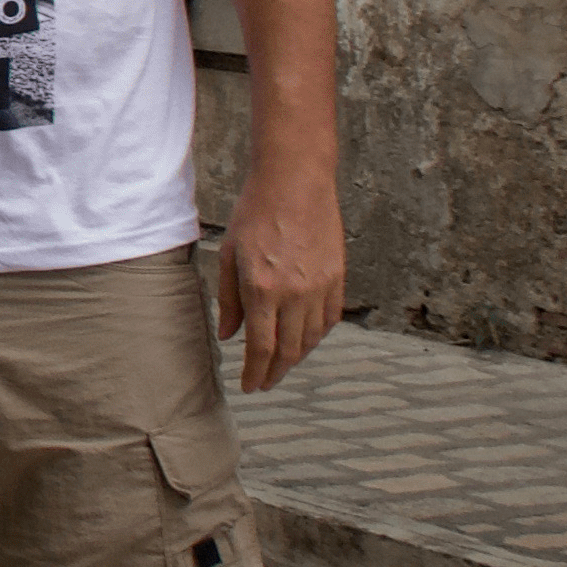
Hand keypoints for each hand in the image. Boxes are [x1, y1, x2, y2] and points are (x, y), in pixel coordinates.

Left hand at [212, 150, 347, 391]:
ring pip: (312, 339)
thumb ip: (228, 299)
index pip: (261, 348)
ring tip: (282, 364)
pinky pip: (330, 319)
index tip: (248, 386)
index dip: (255, 373)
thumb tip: (229, 336)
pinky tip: (305, 339)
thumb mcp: (229, 253)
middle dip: (275, 373)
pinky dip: (317, 336)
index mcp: (262, 288)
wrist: (295, 180)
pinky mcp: (338, 276)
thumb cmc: (255, 212)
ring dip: (297, 357)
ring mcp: (320, 286)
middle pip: (289, 351)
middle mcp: (294, 293)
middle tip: (264, 383)